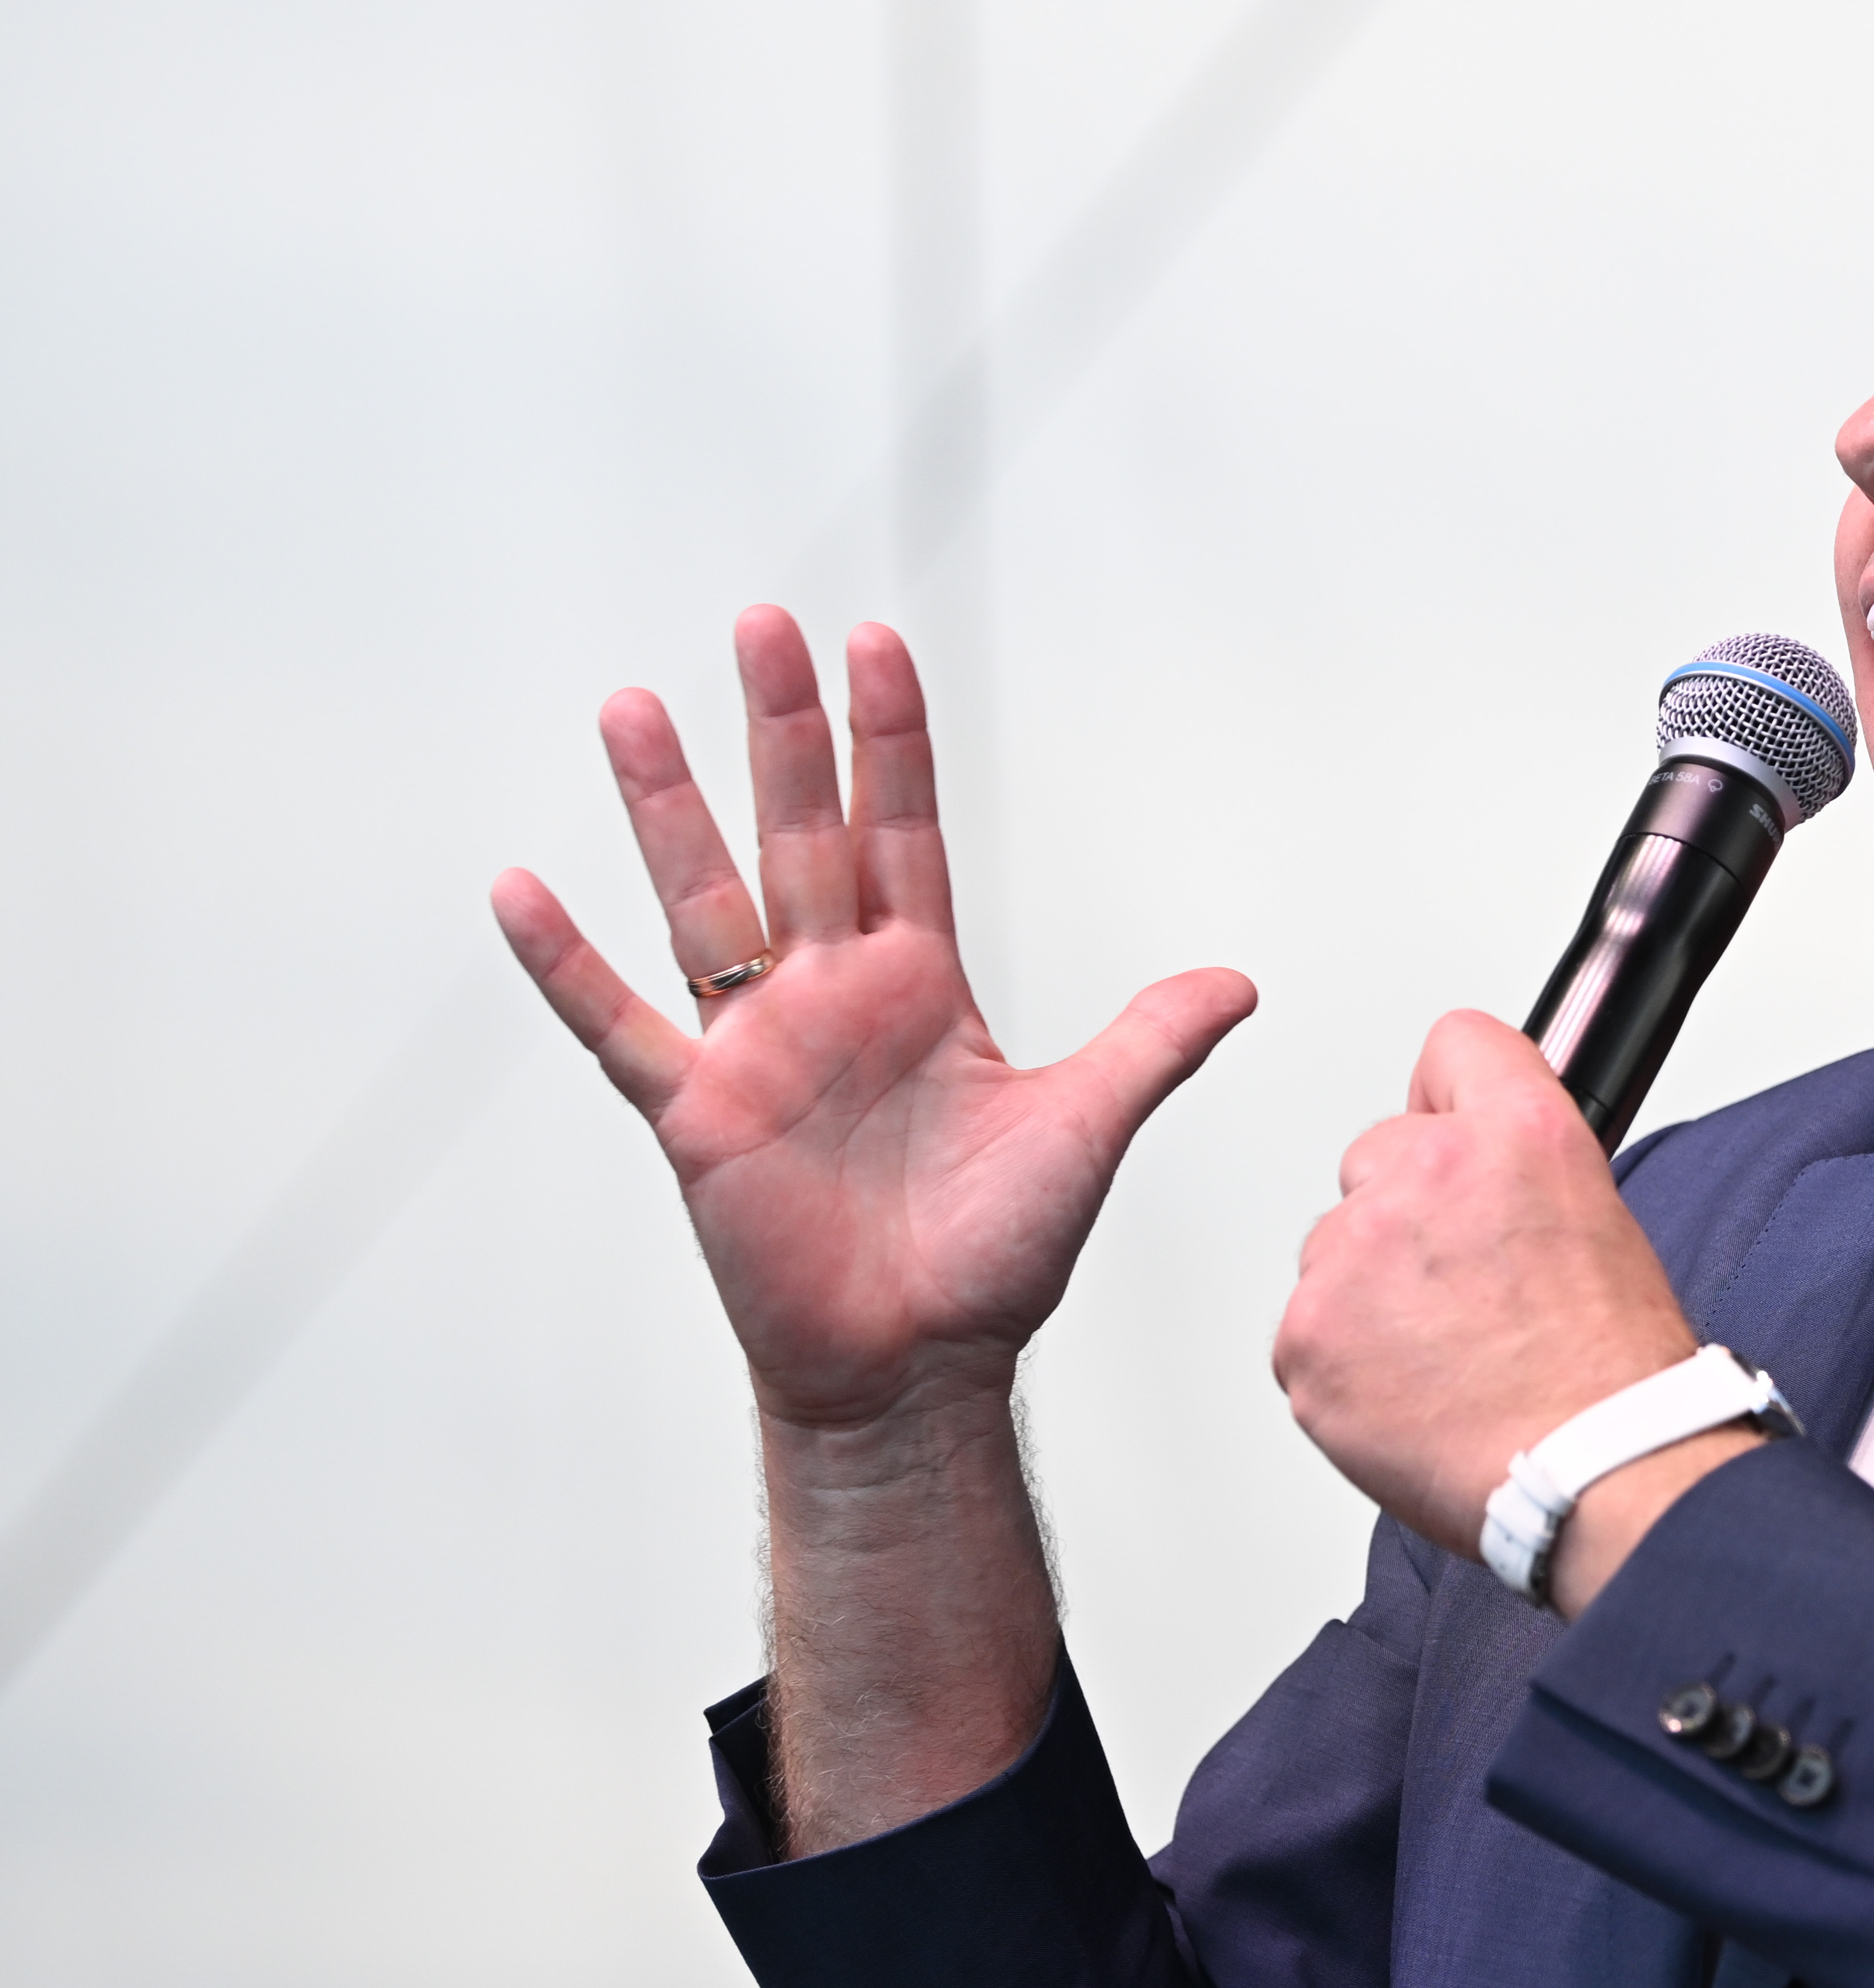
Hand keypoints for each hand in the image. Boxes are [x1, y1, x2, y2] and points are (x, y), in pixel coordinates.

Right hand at [492, 607, 1255, 1429]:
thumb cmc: (995, 1257)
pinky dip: (568, 962)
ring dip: (666, 806)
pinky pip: (619, 1025)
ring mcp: (756, 1047)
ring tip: (632, 705)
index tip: (874, 643)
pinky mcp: (697, 1115)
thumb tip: (1239, 982)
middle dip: (783, 731)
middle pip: (800, 834)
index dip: (889, 743)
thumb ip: (1151, 1043)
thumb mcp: (1085, 1128)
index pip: (901, 831)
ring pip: (702, 899)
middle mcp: (831, 995)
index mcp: (919, 984)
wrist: (921, 1367)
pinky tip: (519, 886)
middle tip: (762, 620)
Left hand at [1275, 1012, 1745, 1601]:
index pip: (1455, 1045)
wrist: (1594, 1474)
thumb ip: (1521, 1159)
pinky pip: (1308, 1329)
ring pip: (1338, 1246)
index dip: (1456, 1099)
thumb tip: (1481, 1157)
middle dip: (1409, 1213)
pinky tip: (1413, 1394)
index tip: (1456, 1136)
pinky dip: (1346, 1364)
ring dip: (1373, 1292)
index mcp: (1517, 1132)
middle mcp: (1426, 1173)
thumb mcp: (1600, 1216)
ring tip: (1449, 1355)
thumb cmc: (1610, 1371)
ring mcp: (1355, 1255)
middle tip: (1468, 1290)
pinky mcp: (1307, 1335)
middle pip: (1379, 1153)